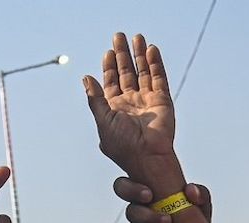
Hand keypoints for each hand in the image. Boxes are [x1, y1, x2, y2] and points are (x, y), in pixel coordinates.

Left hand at [82, 33, 178, 185]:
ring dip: (139, 55)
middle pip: (126, 73)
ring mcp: (147, 100)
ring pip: (143, 72)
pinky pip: (158, 78)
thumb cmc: (123, 145)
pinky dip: (155, 64)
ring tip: (137, 37)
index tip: (108, 51)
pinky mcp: (162, 101)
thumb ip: (95, 99)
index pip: (111, 82)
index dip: (109, 66)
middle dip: (122, 55)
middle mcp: (131, 103)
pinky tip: (151, 50)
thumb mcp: (103, 121)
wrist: (147, 159)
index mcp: (115, 109)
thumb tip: (86, 78)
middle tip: (119, 36)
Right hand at [113, 177, 211, 222]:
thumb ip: (200, 193)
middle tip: (149, 197)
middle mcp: (141, 200)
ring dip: (149, 216)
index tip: (150, 190)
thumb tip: (190, 190)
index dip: (135, 176)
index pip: (135, 172)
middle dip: (132, 190)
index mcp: (152, 185)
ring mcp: (138, 219)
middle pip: (122, 187)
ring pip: (132, 213)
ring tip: (168, 221)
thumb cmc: (193, 220)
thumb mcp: (202, 205)